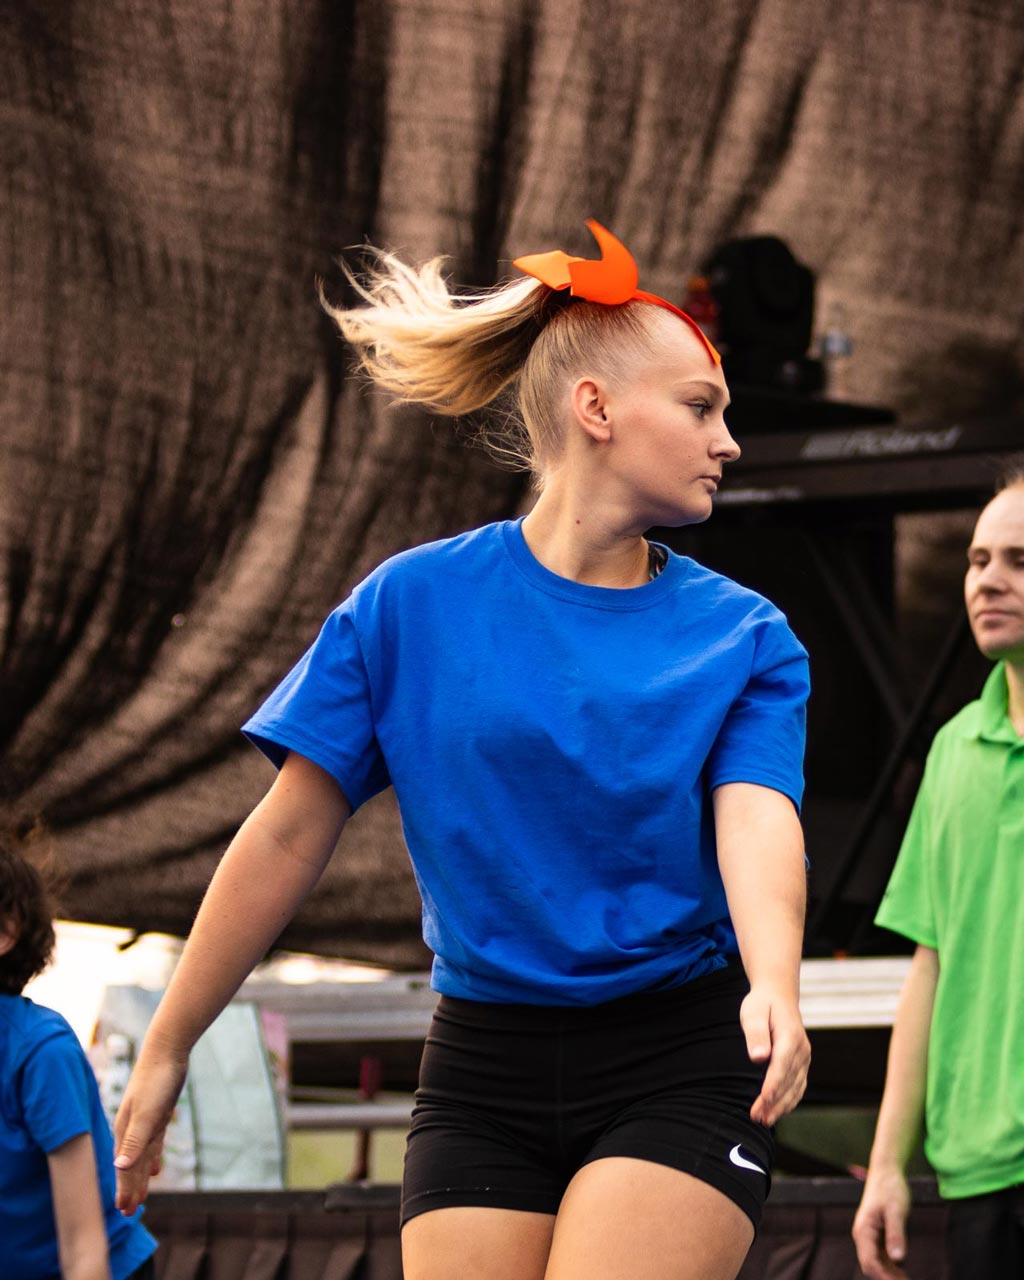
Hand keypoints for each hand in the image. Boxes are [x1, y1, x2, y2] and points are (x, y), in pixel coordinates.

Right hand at [113, 1048, 188, 1214]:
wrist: (167, 1049)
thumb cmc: (156, 1081)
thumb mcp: (147, 1114)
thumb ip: (134, 1141)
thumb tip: (119, 1168)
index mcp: (126, 1131)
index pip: (124, 1168)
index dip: (124, 1189)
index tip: (123, 1211)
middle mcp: (132, 1128)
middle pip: (131, 1164)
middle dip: (129, 1188)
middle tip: (129, 1213)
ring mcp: (145, 1120)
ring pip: (141, 1155)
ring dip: (140, 1176)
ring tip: (141, 1195)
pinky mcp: (158, 1112)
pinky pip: (153, 1141)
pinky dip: (152, 1156)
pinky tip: (155, 1168)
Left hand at [739, 986, 809, 1125]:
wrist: (778, 995)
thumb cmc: (762, 1004)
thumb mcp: (753, 1012)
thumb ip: (756, 1034)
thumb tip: (758, 1059)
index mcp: (790, 1036)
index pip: (782, 1066)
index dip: (773, 1085)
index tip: (764, 1101)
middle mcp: (801, 1049)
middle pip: (789, 1081)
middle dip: (774, 1103)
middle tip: (758, 1118)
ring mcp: (804, 1057)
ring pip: (795, 1087)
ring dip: (781, 1106)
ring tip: (764, 1121)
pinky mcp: (802, 1063)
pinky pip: (798, 1086)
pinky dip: (789, 1101)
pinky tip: (777, 1111)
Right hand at [852, 1167, 910, 1277]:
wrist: (886, 1172)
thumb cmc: (890, 1188)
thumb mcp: (896, 1211)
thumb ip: (896, 1235)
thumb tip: (899, 1260)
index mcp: (863, 1231)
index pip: (869, 1263)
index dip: (884, 1278)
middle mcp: (862, 1235)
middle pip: (871, 1266)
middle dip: (886, 1278)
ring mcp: (868, 1236)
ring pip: (876, 1263)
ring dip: (889, 1274)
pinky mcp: (876, 1234)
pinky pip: (880, 1256)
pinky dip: (890, 1266)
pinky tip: (903, 1272)